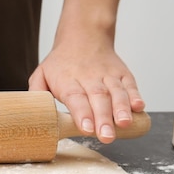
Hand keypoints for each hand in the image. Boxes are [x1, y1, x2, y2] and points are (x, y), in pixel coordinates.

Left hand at [29, 36, 144, 143]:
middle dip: (103, 119)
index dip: (82, 113)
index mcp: (67, 80)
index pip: (75, 98)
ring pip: (116, 92)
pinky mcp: (122, 74)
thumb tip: (35, 112)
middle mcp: (89, 77)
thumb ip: (37, 93)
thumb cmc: (61, 63)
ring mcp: (107, 75)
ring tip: (124, 124)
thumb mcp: (41, 74)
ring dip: (121, 109)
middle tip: (106, 136)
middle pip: (97, 98)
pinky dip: (135, 95)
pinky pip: (130, 84)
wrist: (84, 36)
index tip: (87, 128)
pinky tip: (139, 107)